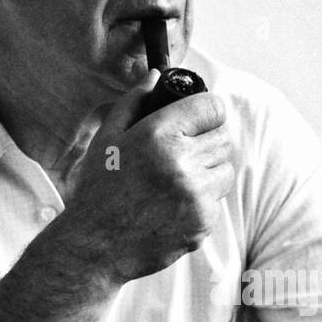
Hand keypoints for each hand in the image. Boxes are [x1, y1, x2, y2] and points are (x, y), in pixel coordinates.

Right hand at [63, 71, 235, 282]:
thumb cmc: (99, 189)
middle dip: (207, 140)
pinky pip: (216, 202)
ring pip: (225, 171)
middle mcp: (183, 164)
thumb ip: (135, 102)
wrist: (96, 246)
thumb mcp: (107, 138)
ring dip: (209, 172)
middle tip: (183, 151)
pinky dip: (202, 202)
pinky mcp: (203, 223)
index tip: (198, 118)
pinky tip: (172, 206)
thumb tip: (156, 75)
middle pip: (223, 138)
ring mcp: (197, 196)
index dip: (207, 111)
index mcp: (160, 136)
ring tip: (176, 180)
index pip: (213, 108)